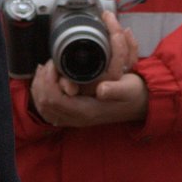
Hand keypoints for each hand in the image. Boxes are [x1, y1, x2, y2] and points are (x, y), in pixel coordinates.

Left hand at [29, 11, 146, 126]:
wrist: (141, 105)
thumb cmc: (134, 94)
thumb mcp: (128, 88)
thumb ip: (114, 90)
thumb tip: (101, 89)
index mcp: (87, 111)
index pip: (54, 99)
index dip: (49, 80)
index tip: (54, 63)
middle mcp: (78, 118)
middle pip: (45, 104)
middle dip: (42, 81)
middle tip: (49, 63)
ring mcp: (76, 118)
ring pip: (44, 107)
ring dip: (41, 87)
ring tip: (45, 69)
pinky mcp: (76, 114)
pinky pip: (50, 108)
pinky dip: (45, 92)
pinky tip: (50, 79)